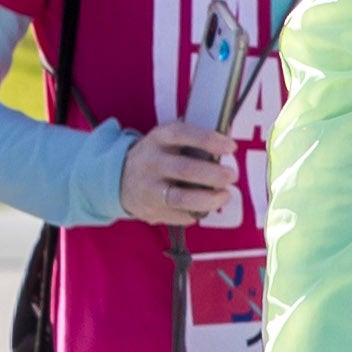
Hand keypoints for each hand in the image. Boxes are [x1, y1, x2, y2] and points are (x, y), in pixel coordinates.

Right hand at [117, 122, 242, 227]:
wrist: (119, 179)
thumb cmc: (158, 156)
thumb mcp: (168, 139)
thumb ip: (195, 138)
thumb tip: (229, 135)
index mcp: (158, 139)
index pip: (182, 135)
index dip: (208, 140)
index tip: (231, 147)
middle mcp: (151, 163)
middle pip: (185, 170)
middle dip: (214, 174)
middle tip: (232, 176)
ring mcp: (149, 189)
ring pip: (182, 198)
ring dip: (210, 199)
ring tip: (225, 195)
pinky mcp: (151, 210)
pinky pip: (180, 216)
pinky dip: (197, 212)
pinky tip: (206, 207)